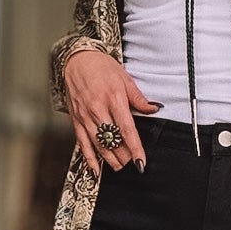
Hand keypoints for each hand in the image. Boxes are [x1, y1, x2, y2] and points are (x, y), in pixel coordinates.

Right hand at [63, 45, 161, 174]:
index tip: (141, 161)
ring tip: (120, 167)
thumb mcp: (125, 78)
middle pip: (113, 140)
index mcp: (113, 99)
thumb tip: (154, 109)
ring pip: (98, 145)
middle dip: (124, 156)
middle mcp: (98, 109)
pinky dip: (89, 158)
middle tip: (133, 165)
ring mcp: (85, 116)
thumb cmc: (102, 68)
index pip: (127, 130)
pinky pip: (82, 143)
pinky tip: (95, 169)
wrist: (77, 60)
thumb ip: (139, 98)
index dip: (135, 148)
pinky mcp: (76, 120)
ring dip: (110, 159)